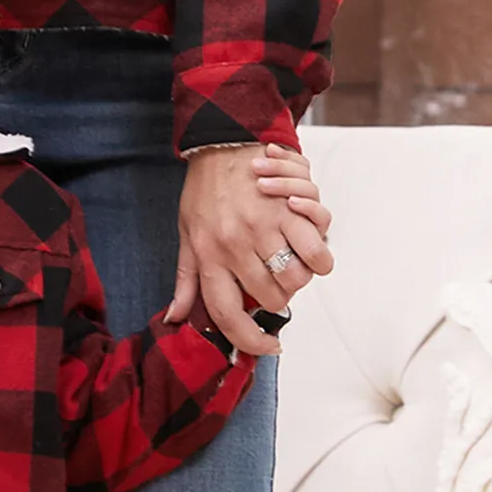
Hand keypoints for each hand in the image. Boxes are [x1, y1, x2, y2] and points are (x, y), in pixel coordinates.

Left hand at [167, 142, 335, 357]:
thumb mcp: (186, 236)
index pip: (229, 314)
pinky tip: (307, 243)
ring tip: (293, 265)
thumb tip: (173, 318)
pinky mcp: (290, 210)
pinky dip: (318, 252)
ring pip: (299, 277)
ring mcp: (265, 227)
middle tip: (278, 286)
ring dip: (301, 278)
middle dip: (281, 300)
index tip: (268, 347)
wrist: (221, 143)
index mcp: (209, 255)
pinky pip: (318, 247)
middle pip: (273, 298)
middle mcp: (236, 245)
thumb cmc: (203, 192)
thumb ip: (186, 281)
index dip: (251, 340)